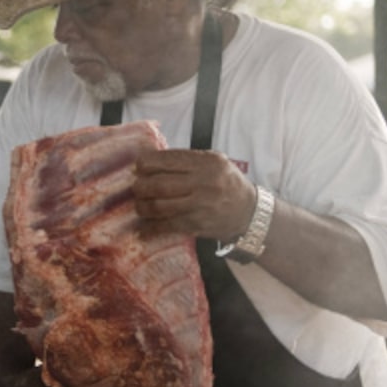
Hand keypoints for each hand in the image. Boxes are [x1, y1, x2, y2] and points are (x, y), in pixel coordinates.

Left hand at [131, 148, 256, 240]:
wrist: (249, 211)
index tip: (138, 167)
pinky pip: (167, 226)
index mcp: (206, 162)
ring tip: (139, 205)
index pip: (168, 159)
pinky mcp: (197, 224)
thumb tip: (152, 158)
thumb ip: (188, 160)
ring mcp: (200, 205)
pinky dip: (151, 228)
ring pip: (159, 206)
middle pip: (159, 184)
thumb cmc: (226, 183)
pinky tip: (143, 228)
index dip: (146, 163)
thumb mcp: (214, 162)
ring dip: (142, 207)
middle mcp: (204, 182)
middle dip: (141, 186)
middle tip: (136, 188)